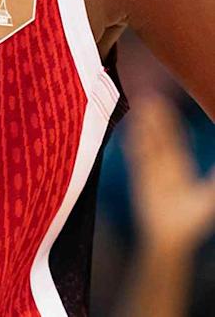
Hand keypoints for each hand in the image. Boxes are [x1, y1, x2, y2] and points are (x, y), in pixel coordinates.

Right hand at [125, 93, 214, 253]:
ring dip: (142, 126)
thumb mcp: (208, 197)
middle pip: (159, 136)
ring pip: (146, 143)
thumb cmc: (190, 220)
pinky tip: (128, 132)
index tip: (164, 103)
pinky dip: (132, 144)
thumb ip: (214, 180)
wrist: (170, 236)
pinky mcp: (140, 179)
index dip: (170, 121)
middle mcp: (164, 166)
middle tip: (149, 98)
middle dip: (154, 118)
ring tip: (139, 108)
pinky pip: (135, 157)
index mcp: (180, 167)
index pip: (175, 138)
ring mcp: (150, 171)